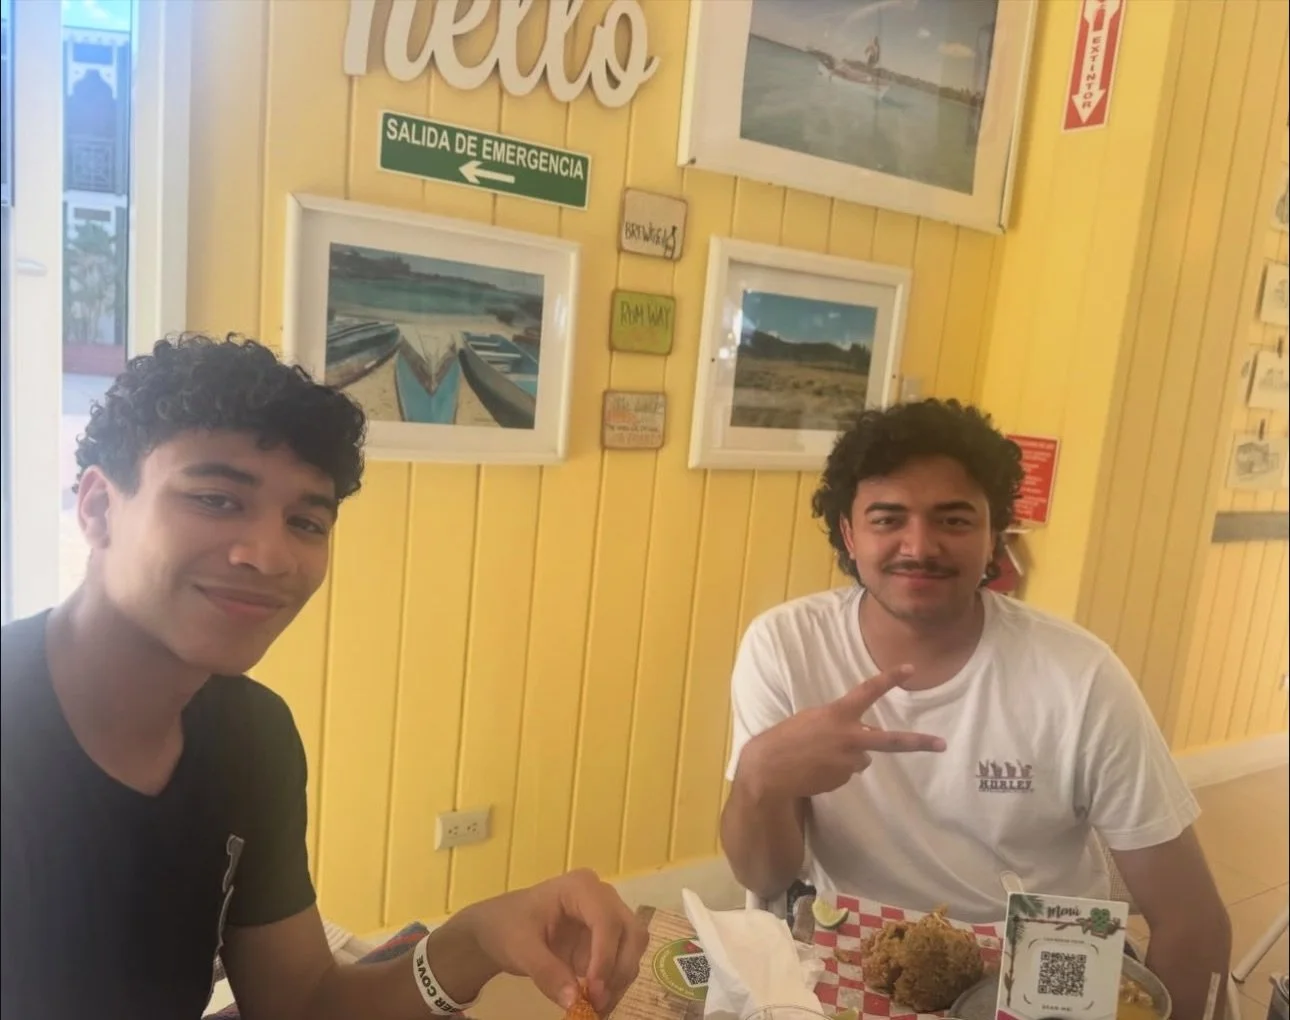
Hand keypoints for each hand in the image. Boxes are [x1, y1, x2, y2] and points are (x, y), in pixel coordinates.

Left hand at [457, 868, 648, 1014]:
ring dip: (620, 980)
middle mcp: (602, 897)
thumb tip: (574, 1001)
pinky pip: (622, 962)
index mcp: (580, 888)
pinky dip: (615, 984)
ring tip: (596, 1006)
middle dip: (619, 969)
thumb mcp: (520, 949)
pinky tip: (598, 1002)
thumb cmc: (508, 927)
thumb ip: (546, 972)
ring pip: (633, 948)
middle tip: (598, 1001)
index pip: (606, 920)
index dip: (605, 956)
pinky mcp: (607, 939)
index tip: (593, 990)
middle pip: (631, 932)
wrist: (500, 927)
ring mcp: (607, 918)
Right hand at [740, 665, 945, 799]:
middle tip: (942, 744)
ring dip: (848, 756)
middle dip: (918, 742)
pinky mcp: (843, 779)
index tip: (910, 668)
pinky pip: (847, 772)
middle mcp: (848, 737)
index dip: (889, 678)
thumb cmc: (786, 738)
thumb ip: (840, 725)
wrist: (768, 770)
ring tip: (819, 756)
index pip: (868, 691)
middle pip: (891, 741)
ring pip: (861, 758)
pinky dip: (835, 770)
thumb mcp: (812, 721)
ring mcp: (847, 761)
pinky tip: (816, 768)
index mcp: (837, 714)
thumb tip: (864, 745)